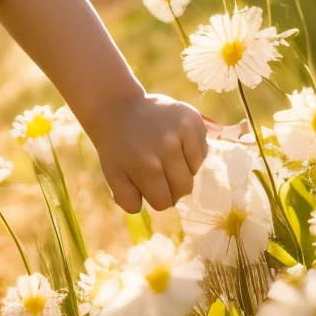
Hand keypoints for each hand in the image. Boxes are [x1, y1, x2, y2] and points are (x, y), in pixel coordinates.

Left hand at [82, 92, 216, 212]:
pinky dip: (192, 152)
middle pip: (184, 188)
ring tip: (166, 155)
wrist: (118, 108)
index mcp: (147, 167)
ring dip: (183, 168)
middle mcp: (168, 148)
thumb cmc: (116, 146)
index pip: (165, 202)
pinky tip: (177, 143)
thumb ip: (127, 198)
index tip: (150, 185)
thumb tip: (142, 208)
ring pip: (195, 170)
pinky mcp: (193, 119)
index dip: (157, 197)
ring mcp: (182, 131)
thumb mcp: (113, 175)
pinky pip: (202, 151)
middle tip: (159, 171)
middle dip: (172, 186)